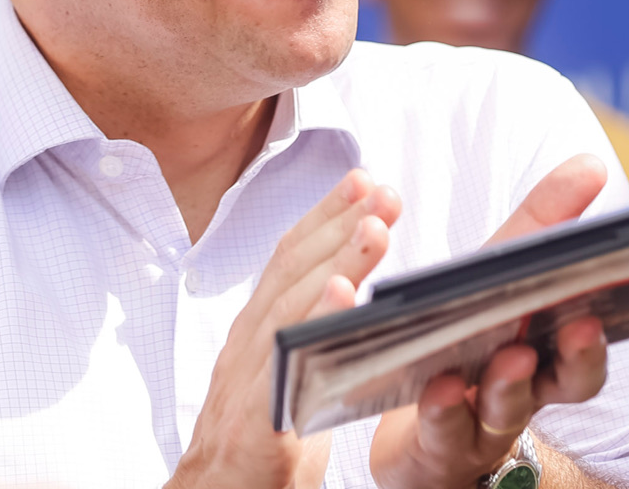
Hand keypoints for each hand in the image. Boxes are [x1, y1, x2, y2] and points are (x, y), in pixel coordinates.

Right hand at [169, 169, 402, 488]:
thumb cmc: (261, 447)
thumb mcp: (289, 375)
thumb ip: (314, 335)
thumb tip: (360, 291)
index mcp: (257, 328)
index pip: (291, 258)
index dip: (326, 215)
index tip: (364, 180)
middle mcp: (247, 343)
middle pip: (293, 269)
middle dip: (340, 223)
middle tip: (383, 189)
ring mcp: (245, 379)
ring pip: (291, 305)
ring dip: (337, 259)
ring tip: (376, 226)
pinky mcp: (253, 420)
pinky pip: (284, 364)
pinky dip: (314, 323)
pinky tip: (345, 296)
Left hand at [370, 156, 612, 488]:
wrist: (410, 418)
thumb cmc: (466, 337)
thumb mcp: (498, 273)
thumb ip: (543, 222)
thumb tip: (591, 163)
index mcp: (546, 355)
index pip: (586, 351)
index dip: (595, 339)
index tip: (595, 314)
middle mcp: (526, 395)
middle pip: (561, 385)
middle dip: (572, 360)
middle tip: (575, 330)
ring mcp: (482, 426)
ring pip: (503, 414)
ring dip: (506, 386)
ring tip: (504, 357)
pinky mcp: (434, 449)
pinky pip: (440, 434)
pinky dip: (438, 409)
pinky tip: (432, 384)